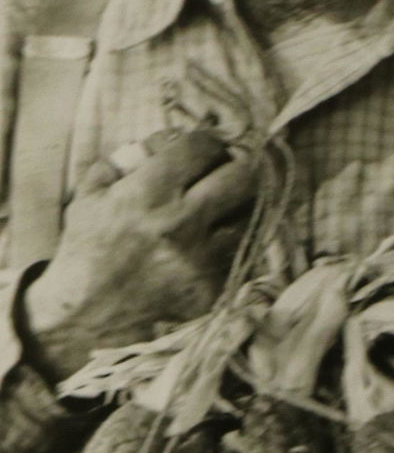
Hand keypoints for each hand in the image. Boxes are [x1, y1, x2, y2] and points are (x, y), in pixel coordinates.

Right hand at [21, 129, 259, 382]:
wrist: (83, 314)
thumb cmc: (87, 248)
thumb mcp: (91, 193)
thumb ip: (129, 157)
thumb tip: (169, 138)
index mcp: (147, 194)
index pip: (203, 147)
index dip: (210, 140)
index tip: (208, 146)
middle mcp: (180, 223)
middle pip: (243, 175)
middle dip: (241, 164)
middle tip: (231, 167)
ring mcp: (200, 259)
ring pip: (251, 214)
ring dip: (242, 204)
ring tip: (226, 203)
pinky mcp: (212, 288)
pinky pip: (239, 252)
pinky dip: (231, 241)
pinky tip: (213, 240)